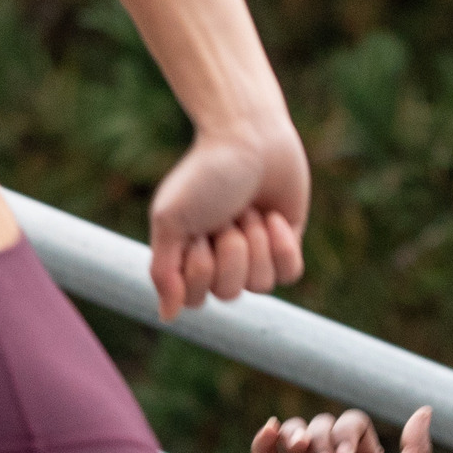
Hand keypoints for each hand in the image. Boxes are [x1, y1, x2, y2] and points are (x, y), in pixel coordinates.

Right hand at [147, 117, 308, 319]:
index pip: (195, 299)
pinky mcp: (287, 246)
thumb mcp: (170, 220)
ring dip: (256, 242)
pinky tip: (274, 216)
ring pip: (261, 285)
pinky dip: (282, 245)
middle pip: (229, 293)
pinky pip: (289, 274)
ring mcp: (256, 256)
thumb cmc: (204, 173)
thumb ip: (163, 271)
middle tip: (228, 214)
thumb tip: (167, 316)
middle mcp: (221, 262)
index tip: (197, 232)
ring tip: (250, 209)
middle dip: (231, 250)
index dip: (199, 269)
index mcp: (189, 257)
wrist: (249, 136)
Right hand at [252, 403, 432, 452]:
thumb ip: (417, 451)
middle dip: (320, 438)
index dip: (345, 431)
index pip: (350, 425)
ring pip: (292, 437)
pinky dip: (263, 443)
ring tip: (300, 451)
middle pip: (320, 426)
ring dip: (294, 435)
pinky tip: (269, 431)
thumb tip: (424, 411)